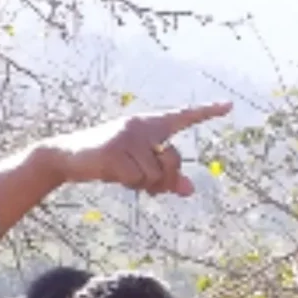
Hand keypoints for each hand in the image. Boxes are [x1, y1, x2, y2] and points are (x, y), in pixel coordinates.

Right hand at [44, 101, 229, 197]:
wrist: (69, 158)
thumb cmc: (109, 161)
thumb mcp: (138, 168)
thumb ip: (165, 178)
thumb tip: (189, 191)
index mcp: (150, 125)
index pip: (183, 117)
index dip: (207, 112)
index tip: (228, 106)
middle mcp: (141, 126)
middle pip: (173, 160)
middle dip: (164, 180)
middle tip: (149, 187)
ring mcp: (127, 136)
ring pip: (154, 175)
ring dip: (141, 185)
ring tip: (124, 175)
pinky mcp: (114, 151)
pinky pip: (136, 179)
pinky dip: (128, 184)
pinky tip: (113, 174)